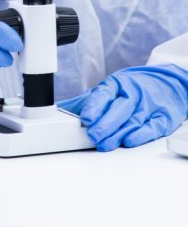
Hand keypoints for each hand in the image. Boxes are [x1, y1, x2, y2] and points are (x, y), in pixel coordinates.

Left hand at [59, 64, 187, 151]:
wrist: (166, 82)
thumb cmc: (132, 89)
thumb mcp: (110, 89)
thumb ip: (87, 101)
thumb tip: (60, 110)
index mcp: (117, 84)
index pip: (104, 93)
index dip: (94, 106)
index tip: (85, 118)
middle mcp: (133, 93)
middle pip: (119, 108)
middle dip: (105, 123)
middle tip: (93, 135)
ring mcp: (149, 104)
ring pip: (133, 120)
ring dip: (118, 133)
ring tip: (104, 144)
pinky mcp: (163, 117)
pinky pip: (153, 126)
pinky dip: (141, 134)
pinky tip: (129, 141)